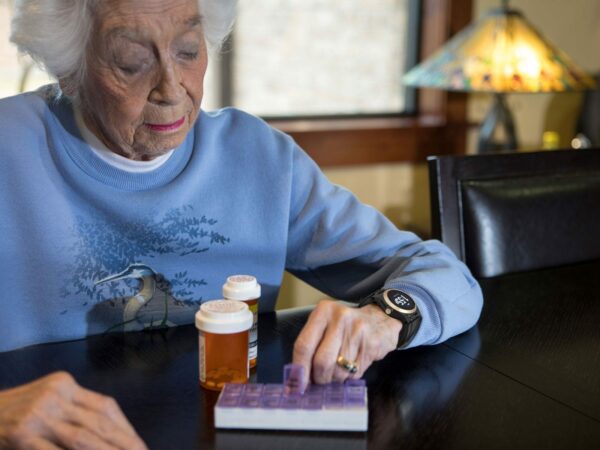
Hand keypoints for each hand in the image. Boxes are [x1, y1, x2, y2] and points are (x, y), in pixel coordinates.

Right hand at [0, 371, 146, 449]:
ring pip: (83, 438)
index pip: (105, 406)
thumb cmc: (12, 413)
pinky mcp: (22, 434)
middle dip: (124, 442)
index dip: (125, 427)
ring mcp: (38, 414)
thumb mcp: (45, 403)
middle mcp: (55, 395)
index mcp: (64, 384)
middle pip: (99, 422)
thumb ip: (73, 412)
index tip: (140, 445)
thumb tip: (108, 433)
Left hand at [293, 300, 401, 385]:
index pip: (304, 345)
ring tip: (336, 371)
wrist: (381, 319)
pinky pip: (354, 373)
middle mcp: (340, 319)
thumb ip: (310, 345)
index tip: (296, 385)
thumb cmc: (346, 325)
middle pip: (321, 362)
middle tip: (318, 381)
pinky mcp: (371, 345)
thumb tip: (297, 379)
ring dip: (334, 379)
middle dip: (318, 378)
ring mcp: (358, 332)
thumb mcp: (325, 325)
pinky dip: (348, 377)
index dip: (299, 369)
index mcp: (324, 311)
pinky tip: (350, 367)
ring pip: (338, 371)